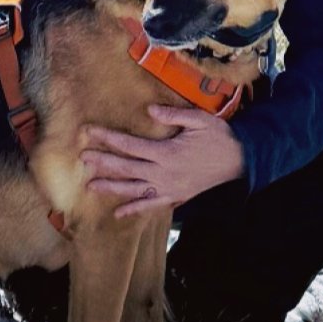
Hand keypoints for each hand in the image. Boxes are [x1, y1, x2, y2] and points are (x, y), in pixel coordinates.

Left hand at [80, 104, 244, 217]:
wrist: (240, 161)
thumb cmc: (219, 137)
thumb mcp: (199, 119)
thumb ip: (173, 114)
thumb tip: (149, 108)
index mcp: (167, 152)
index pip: (129, 144)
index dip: (108, 138)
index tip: (89, 132)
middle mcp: (164, 173)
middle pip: (126, 168)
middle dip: (103, 162)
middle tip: (82, 157)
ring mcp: (169, 188)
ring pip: (133, 190)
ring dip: (111, 187)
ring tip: (90, 185)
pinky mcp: (175, 197)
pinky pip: (150, 206)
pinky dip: (133, 210)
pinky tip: (117, 213)